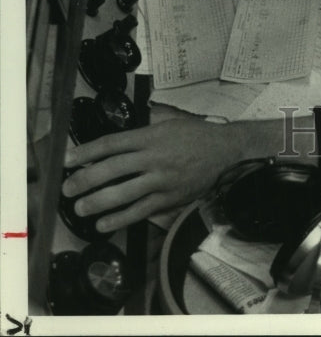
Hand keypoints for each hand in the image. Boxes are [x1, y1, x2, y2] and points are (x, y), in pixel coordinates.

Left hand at [62, 120, 247, 231]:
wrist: (226, 151)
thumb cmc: (195, 135)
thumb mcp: (168, 124)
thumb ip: (142, 135)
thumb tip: (112, 146)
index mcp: (151, 136)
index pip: (112, 144)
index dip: (87, 152)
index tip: (67, 160)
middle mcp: (154, 158)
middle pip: (112, 169)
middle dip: (85, 179)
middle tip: (67, 188)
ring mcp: (161, 180)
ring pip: (123, 193)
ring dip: (98, 202)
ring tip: (80, 208)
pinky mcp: (169, 198)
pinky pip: (140, 211)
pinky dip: (120, 218)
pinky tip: (103, 223)